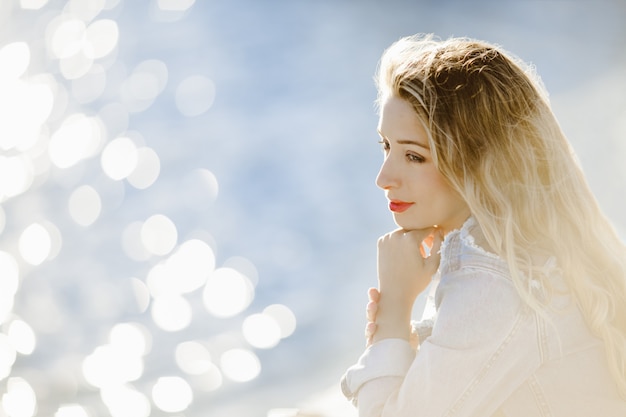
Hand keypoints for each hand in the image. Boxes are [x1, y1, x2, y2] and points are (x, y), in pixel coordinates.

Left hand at [372, 228, 441, 342]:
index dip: (434, 236)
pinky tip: (405, 256)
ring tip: (415, 255)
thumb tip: (439, 230)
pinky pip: (395, 237)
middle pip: (415, 230)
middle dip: (422, 237)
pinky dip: (401, 242)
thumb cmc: (415, 282)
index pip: (427, 229)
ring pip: (404, 232)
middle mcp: (396, 235)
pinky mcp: (381, 243)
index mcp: (410, 238)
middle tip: (425, 252)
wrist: (394, 293)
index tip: (434, 245)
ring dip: (411, 240)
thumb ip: (439, 245)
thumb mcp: (432, 264)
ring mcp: (387, 238)